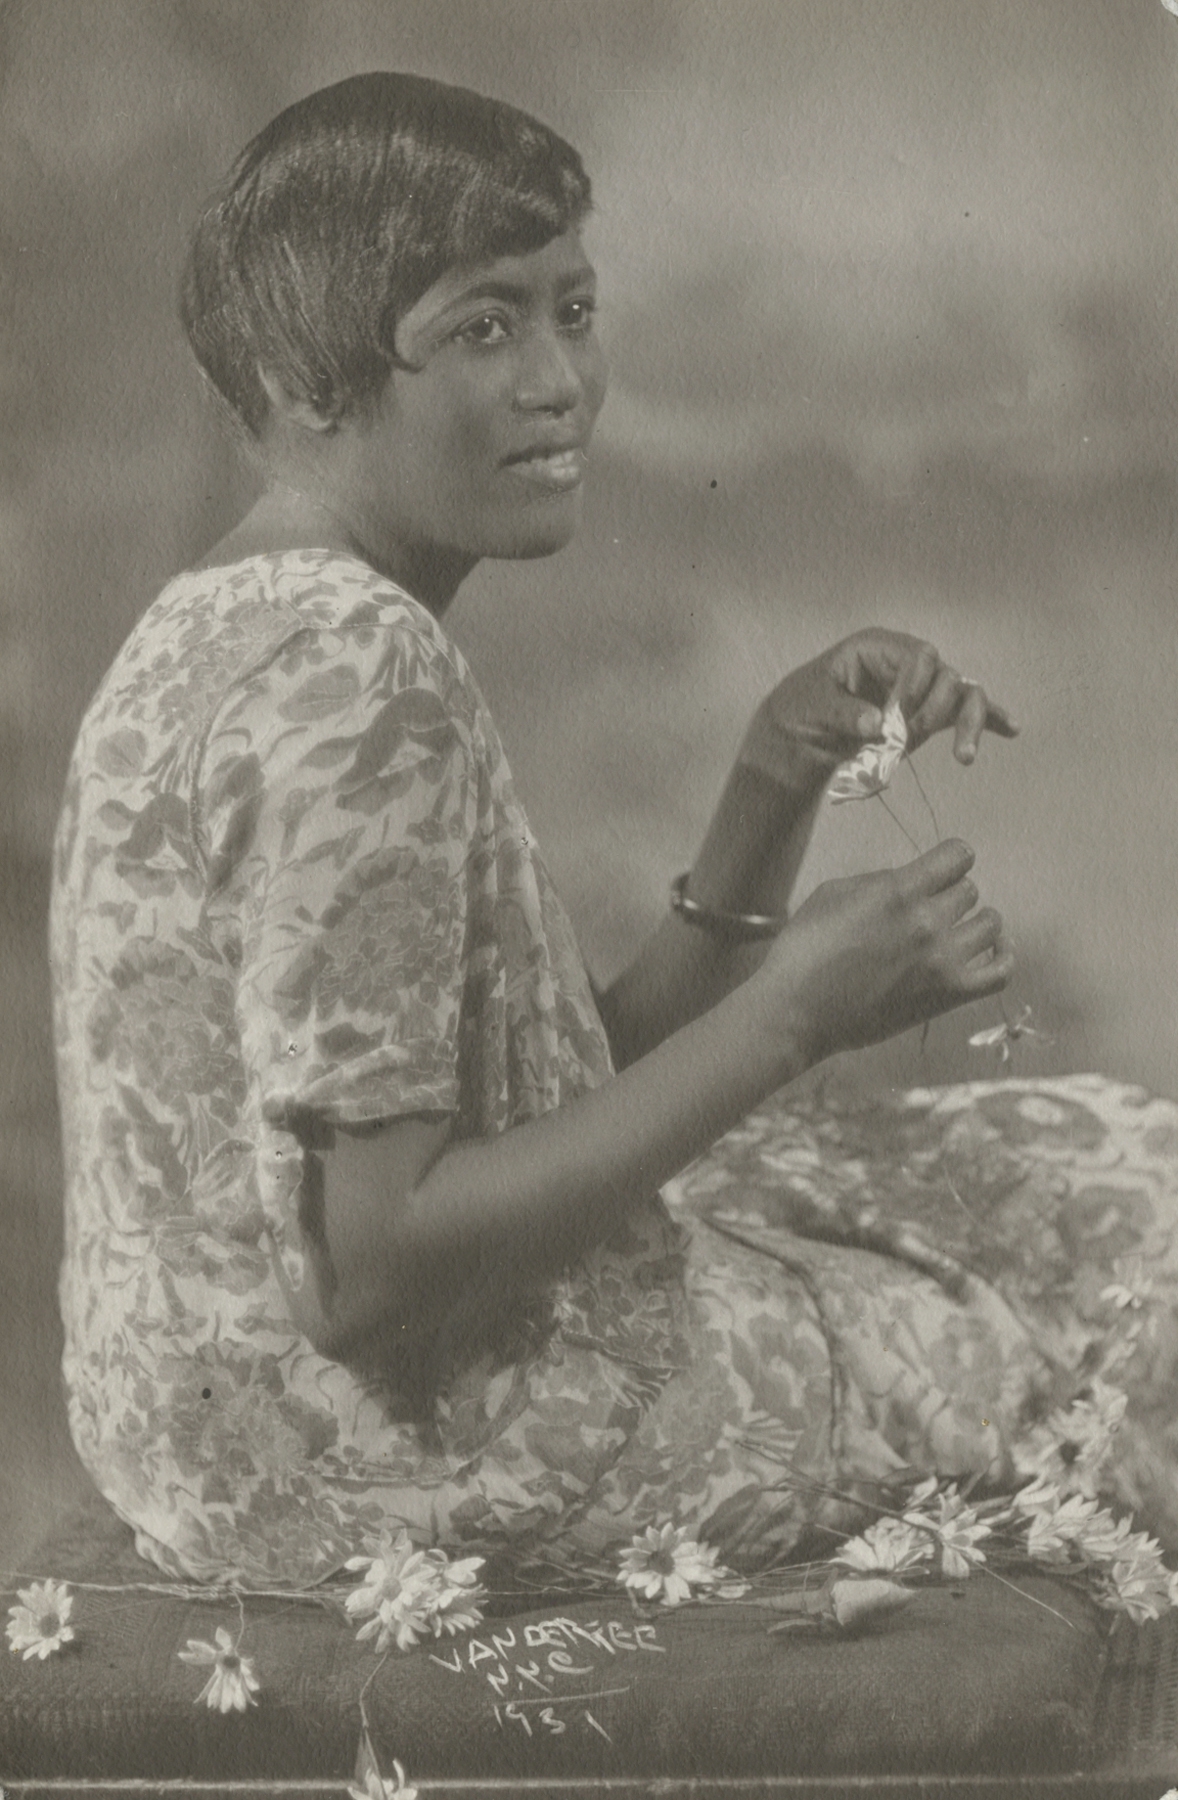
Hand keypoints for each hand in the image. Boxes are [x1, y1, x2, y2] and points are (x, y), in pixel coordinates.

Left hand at [740, 630, 1017, 786]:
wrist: (801, 732)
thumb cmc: (802, 708)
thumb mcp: (812, 707)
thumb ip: (842, 713)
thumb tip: (876, 724)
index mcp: (879, 647)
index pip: (918, 655)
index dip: (915, 686)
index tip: (894, 719)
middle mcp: (908, 665)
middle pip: (947, 676)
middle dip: (935, 710)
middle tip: (908, 738)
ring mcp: (922, 690)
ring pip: (963, 695)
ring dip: (972, 723)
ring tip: (964, 757)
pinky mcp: (928, 715)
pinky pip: (965, 712)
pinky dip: (988, 719)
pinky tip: (1012, 730)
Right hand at [757, 838, 1011, 1065]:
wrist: (796, 1011)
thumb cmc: (804, 950)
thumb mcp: (833, 893)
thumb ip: (880, 881)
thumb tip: (912, 881)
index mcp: (899, 890)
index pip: (958, 856)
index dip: (949, 861)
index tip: (938, 872)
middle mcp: (928, 922)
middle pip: (969, 891)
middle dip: (948, 896)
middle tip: (926, 913)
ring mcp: (943, 961)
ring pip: (990, 925)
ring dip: (973, 923)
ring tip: (954, 932)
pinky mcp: (949, 996)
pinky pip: (1001, 971)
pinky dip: (1004, 956)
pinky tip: (994, 949)